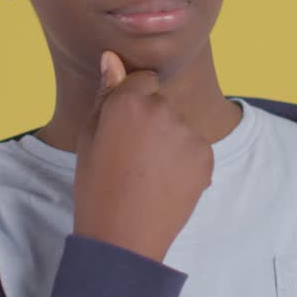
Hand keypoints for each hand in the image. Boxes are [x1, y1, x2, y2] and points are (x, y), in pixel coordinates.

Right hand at [71, 50, 213, 262]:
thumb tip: (112, 58)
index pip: (143, 80)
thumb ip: (107, 94)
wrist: (123, 237)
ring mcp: (187, 132)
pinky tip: (166, 183)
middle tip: (134, 158)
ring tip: (149, 174)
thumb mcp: (90, 137)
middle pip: (163, 102)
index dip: (133, 104)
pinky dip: (185, 161)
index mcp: (128, 101)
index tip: (124, 129)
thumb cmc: (97, 187)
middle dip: (152, 121)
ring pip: (180, 125)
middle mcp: (161, 109)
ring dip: (170, 141)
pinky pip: (195, 147)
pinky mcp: (205, 155)